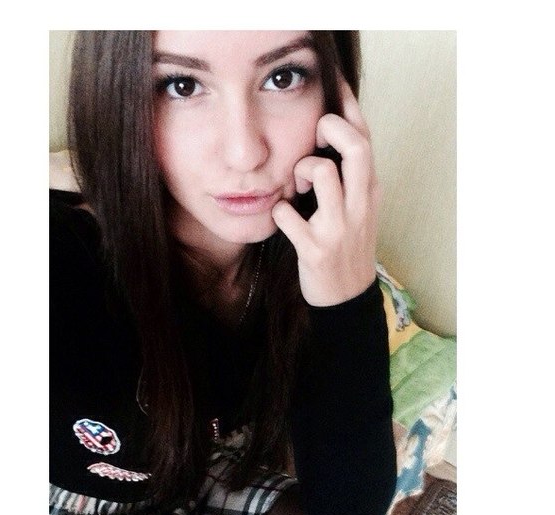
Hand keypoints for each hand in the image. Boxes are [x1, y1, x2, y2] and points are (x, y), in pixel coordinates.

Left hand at [272, 77, 379, 306]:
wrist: (347, 296)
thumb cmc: (347, 244)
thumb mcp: (358, 208)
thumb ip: (349, 176)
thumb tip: (328, 135)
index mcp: (369, 190)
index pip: (366, 137)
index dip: (348, 107)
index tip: (333, 85)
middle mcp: (359, 204)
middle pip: (355, 145)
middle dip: (331, 127)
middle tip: (315, 133)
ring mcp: (339, 227)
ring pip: (322, 171)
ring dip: (301, 169)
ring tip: (297, 186)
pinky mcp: (315, 249)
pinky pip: (286, 214)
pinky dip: (278, 212)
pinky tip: (282, 218)